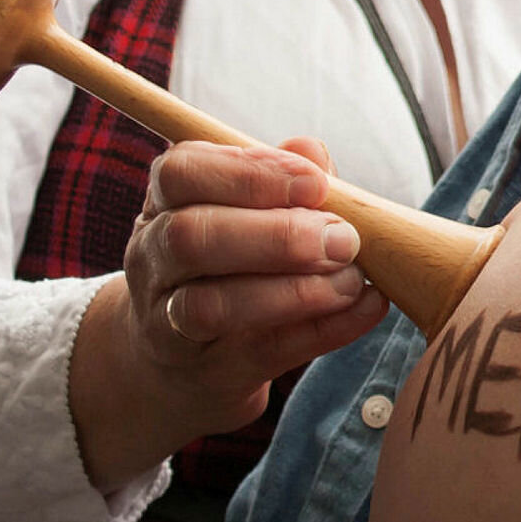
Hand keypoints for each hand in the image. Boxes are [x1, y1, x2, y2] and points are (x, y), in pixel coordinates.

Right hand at [71, 139, 389, 492]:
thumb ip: (281, 179)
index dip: (250, 173)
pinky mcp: (206, 370)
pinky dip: (322, 329)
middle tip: (343, 239)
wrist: (185, 357)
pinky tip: (366, 307)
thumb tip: (311, 151)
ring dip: (292, 291)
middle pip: (190, 238)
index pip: (181, 172)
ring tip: (351, 281)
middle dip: (276, 236)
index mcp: (165, 202)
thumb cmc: (231, 259)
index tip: (316, 183)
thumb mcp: (247, 210)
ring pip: (209, 305)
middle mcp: (154, 257)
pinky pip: (261, 351)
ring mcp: (167, 320)